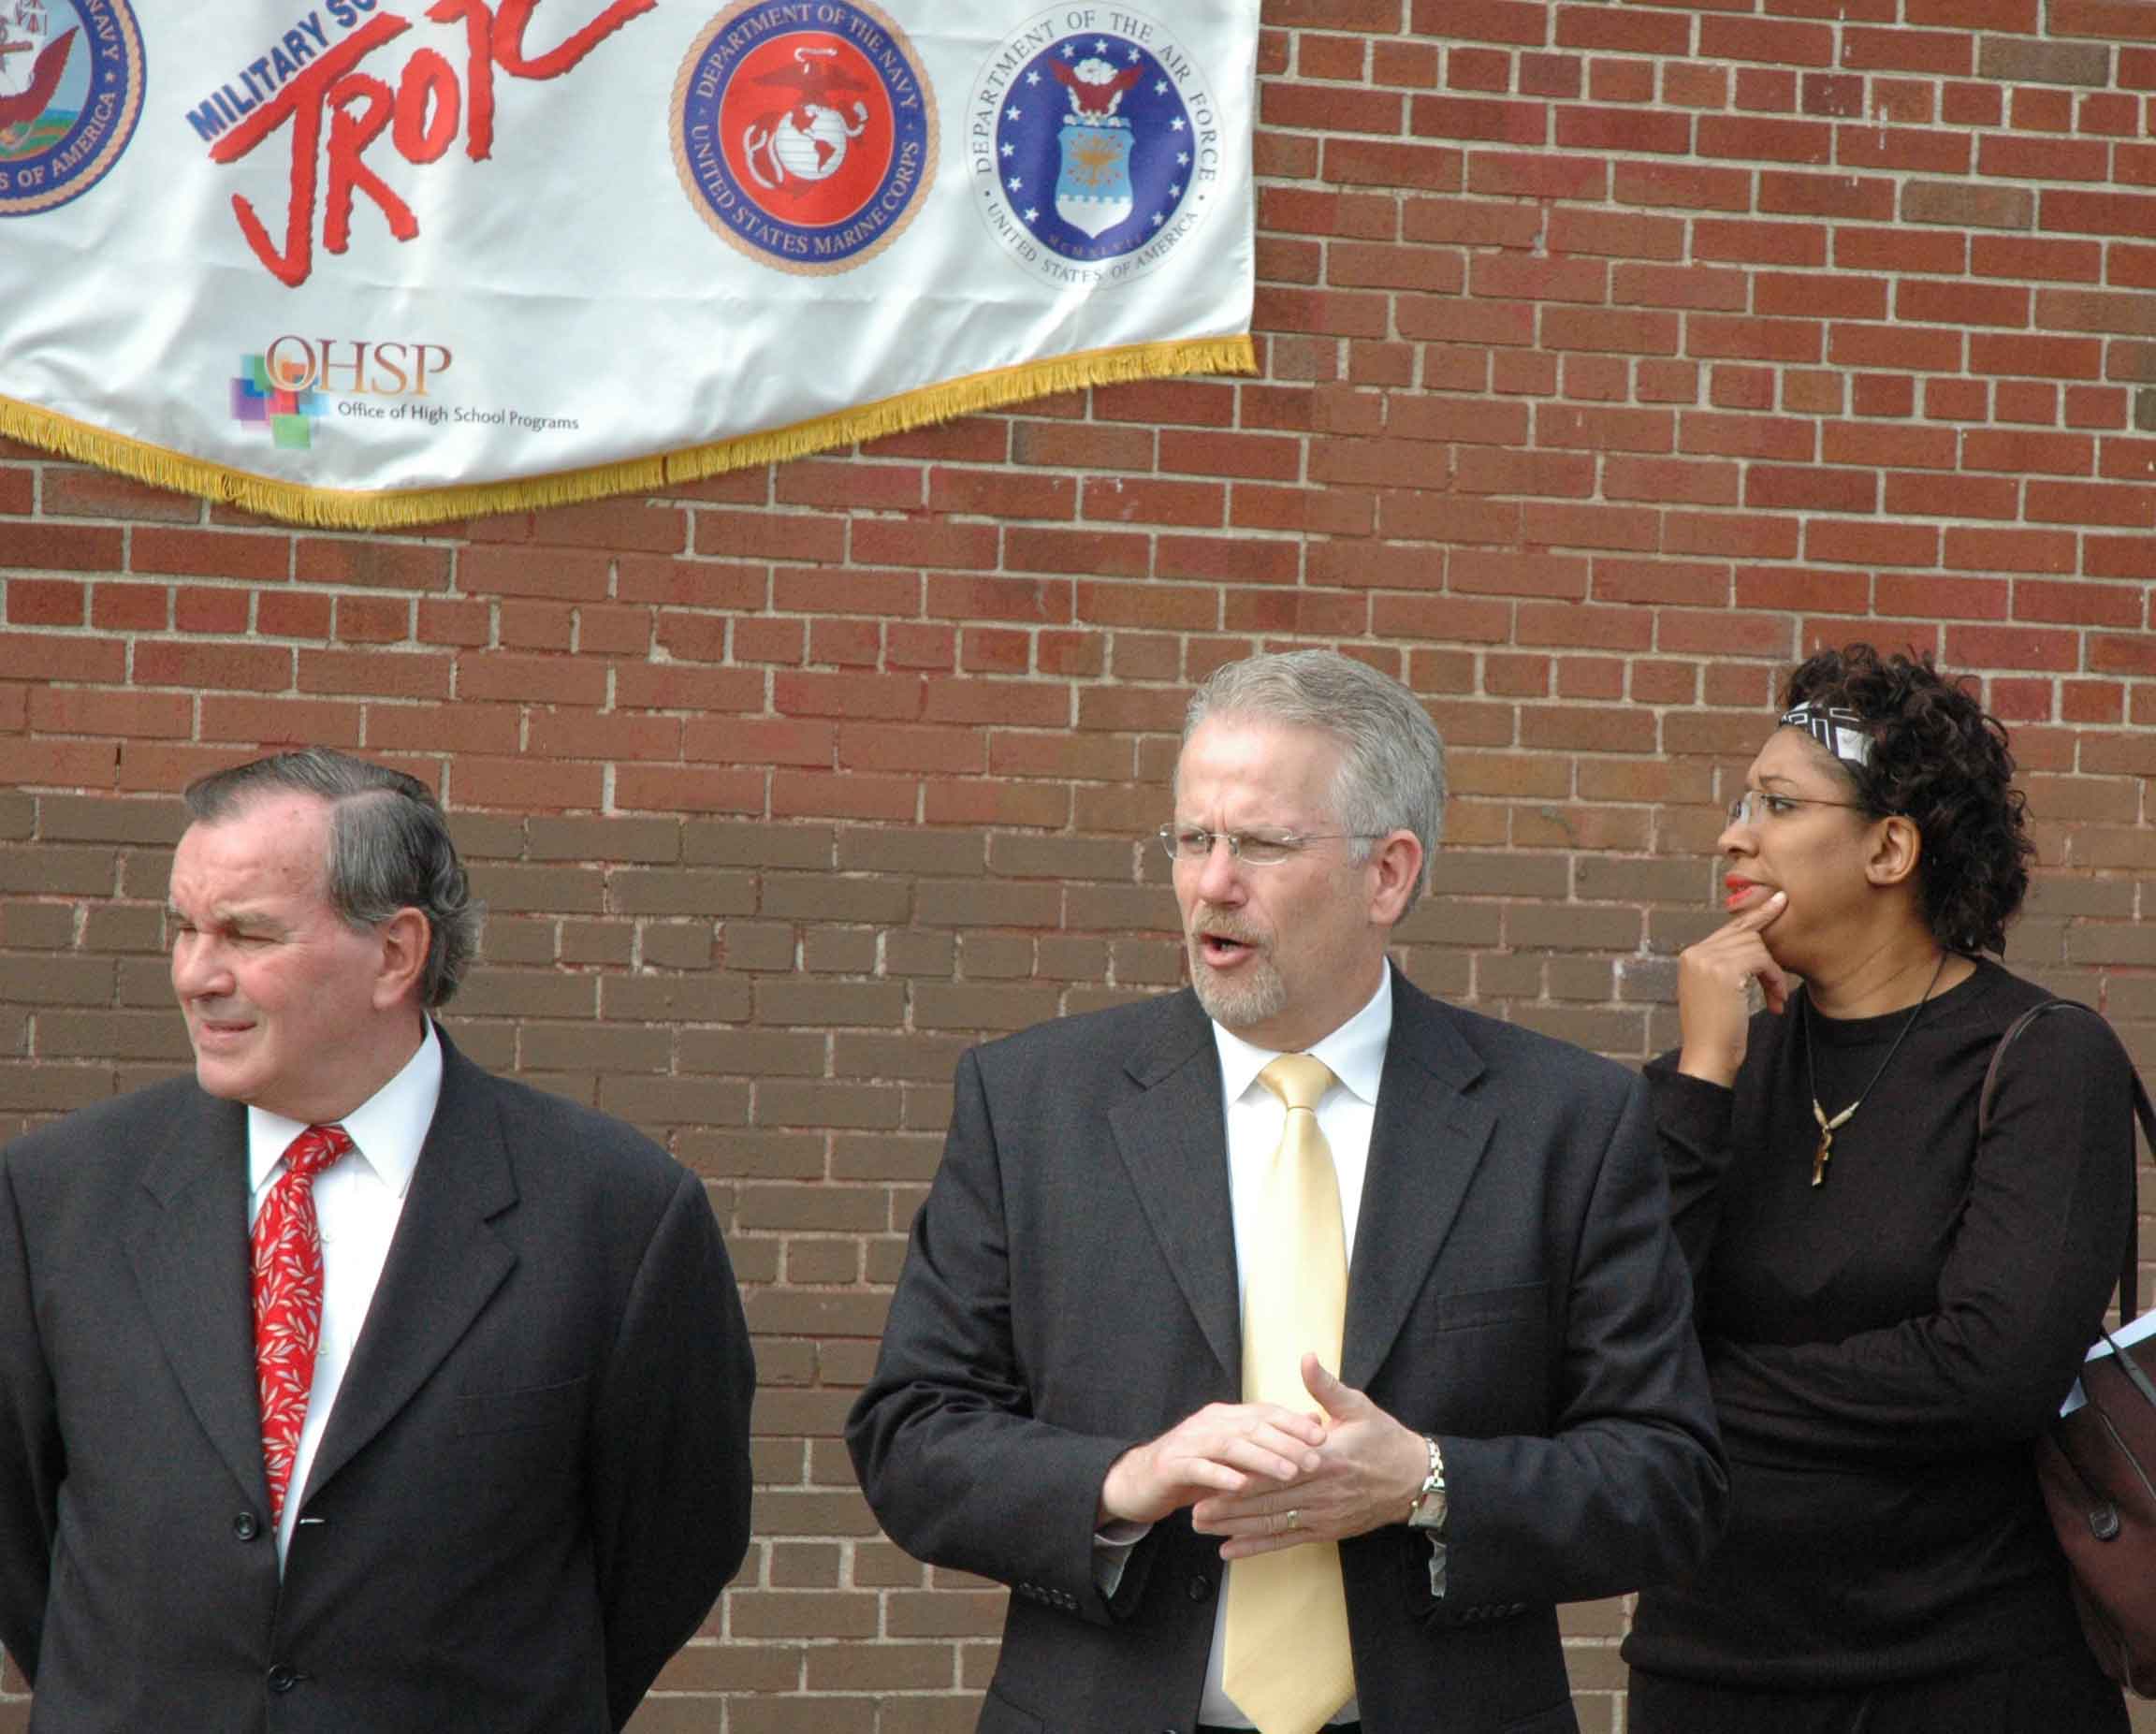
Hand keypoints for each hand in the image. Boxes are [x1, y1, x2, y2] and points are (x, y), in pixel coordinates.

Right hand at [1098, 1400, 1325, 1526]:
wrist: (1140, 1481)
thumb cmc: (1194, 1468)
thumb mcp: (1233, 1452)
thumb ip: (1268, 1438)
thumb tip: (1312, 1421)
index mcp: (1226, 1416)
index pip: (1265, 1413)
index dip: (1294, 1423)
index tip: (1323, 1436)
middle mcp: (1209, 1423)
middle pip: (1252, 1427)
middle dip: (1286, 1443)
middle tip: (1315, 1460)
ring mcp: (1189, 1442)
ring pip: (1230, 1445)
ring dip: (1261, 1459)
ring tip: (1287, 1472)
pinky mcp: (1171, 1466)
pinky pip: (1198, 1468)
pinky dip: (1220, 1476)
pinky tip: (1240, 1486)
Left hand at [1189, 1357, 1426, 1558]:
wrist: (1414, 1480)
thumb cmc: (1384, 1440)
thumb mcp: (1358, 1407)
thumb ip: (1325, 1387)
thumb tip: (1306, 1357)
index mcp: (1325, 1457)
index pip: (1277, 1468)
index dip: (1244, 1474)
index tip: (1213, 1474)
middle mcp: (1322, 1491)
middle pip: (1268, 1501)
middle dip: (1229, 1506)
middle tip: (1193, 1508)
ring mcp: (1323, 1515)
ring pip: (1273, 1523)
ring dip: (1236, 1528)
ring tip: (1202, 1527)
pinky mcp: (1326, 1531)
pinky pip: (1287, 1540)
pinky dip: (1258, 1547)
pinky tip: (1231, 1550)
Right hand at [1676, 891, 1788, 1085]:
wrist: (1708, 1058)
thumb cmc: (1717, 1032)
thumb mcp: (1717, 992)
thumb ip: (1727, 965)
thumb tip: (1754, 940)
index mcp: (1691, 956)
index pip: (1729, 930)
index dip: (1756, 917)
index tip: (1778, 901)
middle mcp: (1696, 953)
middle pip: (1745, 934)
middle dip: (1768, 949)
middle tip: (1779, 955)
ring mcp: (1708, 960)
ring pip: (1757, 947)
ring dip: (1774, 973)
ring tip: (1774, 998)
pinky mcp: (1725, 971)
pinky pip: (1762, 960)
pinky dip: (1774, 979)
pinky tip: (1774, 1001)